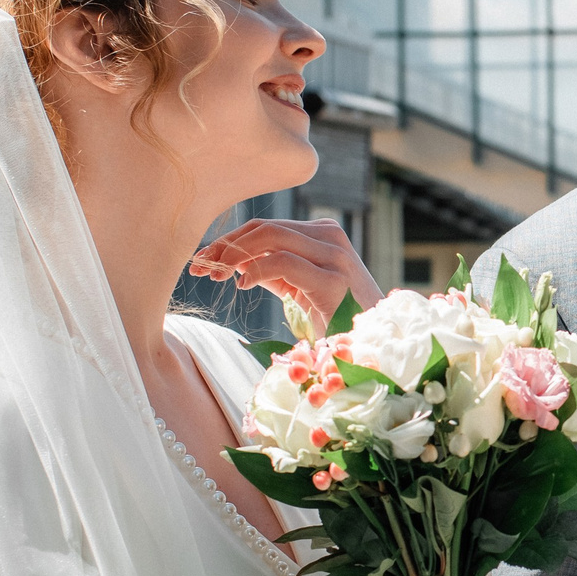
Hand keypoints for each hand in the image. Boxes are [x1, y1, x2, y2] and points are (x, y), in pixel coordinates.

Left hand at [190, 218, 382, 327]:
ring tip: (215, 274)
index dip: (230, 240)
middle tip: (201, 266)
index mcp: (323, 236)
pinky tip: (241, 285)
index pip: (266, 226)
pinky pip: (283, 262)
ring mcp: (335, 257)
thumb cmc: (337, 322)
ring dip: (233, 254)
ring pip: (270, 236)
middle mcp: (331, 238)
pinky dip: (255, 271)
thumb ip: (273, 270)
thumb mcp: (299, 288)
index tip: (204, 259)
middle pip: (264, 228)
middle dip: (226, 245)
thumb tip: (232, 260)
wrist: (375, 349)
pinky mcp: (334, 281)